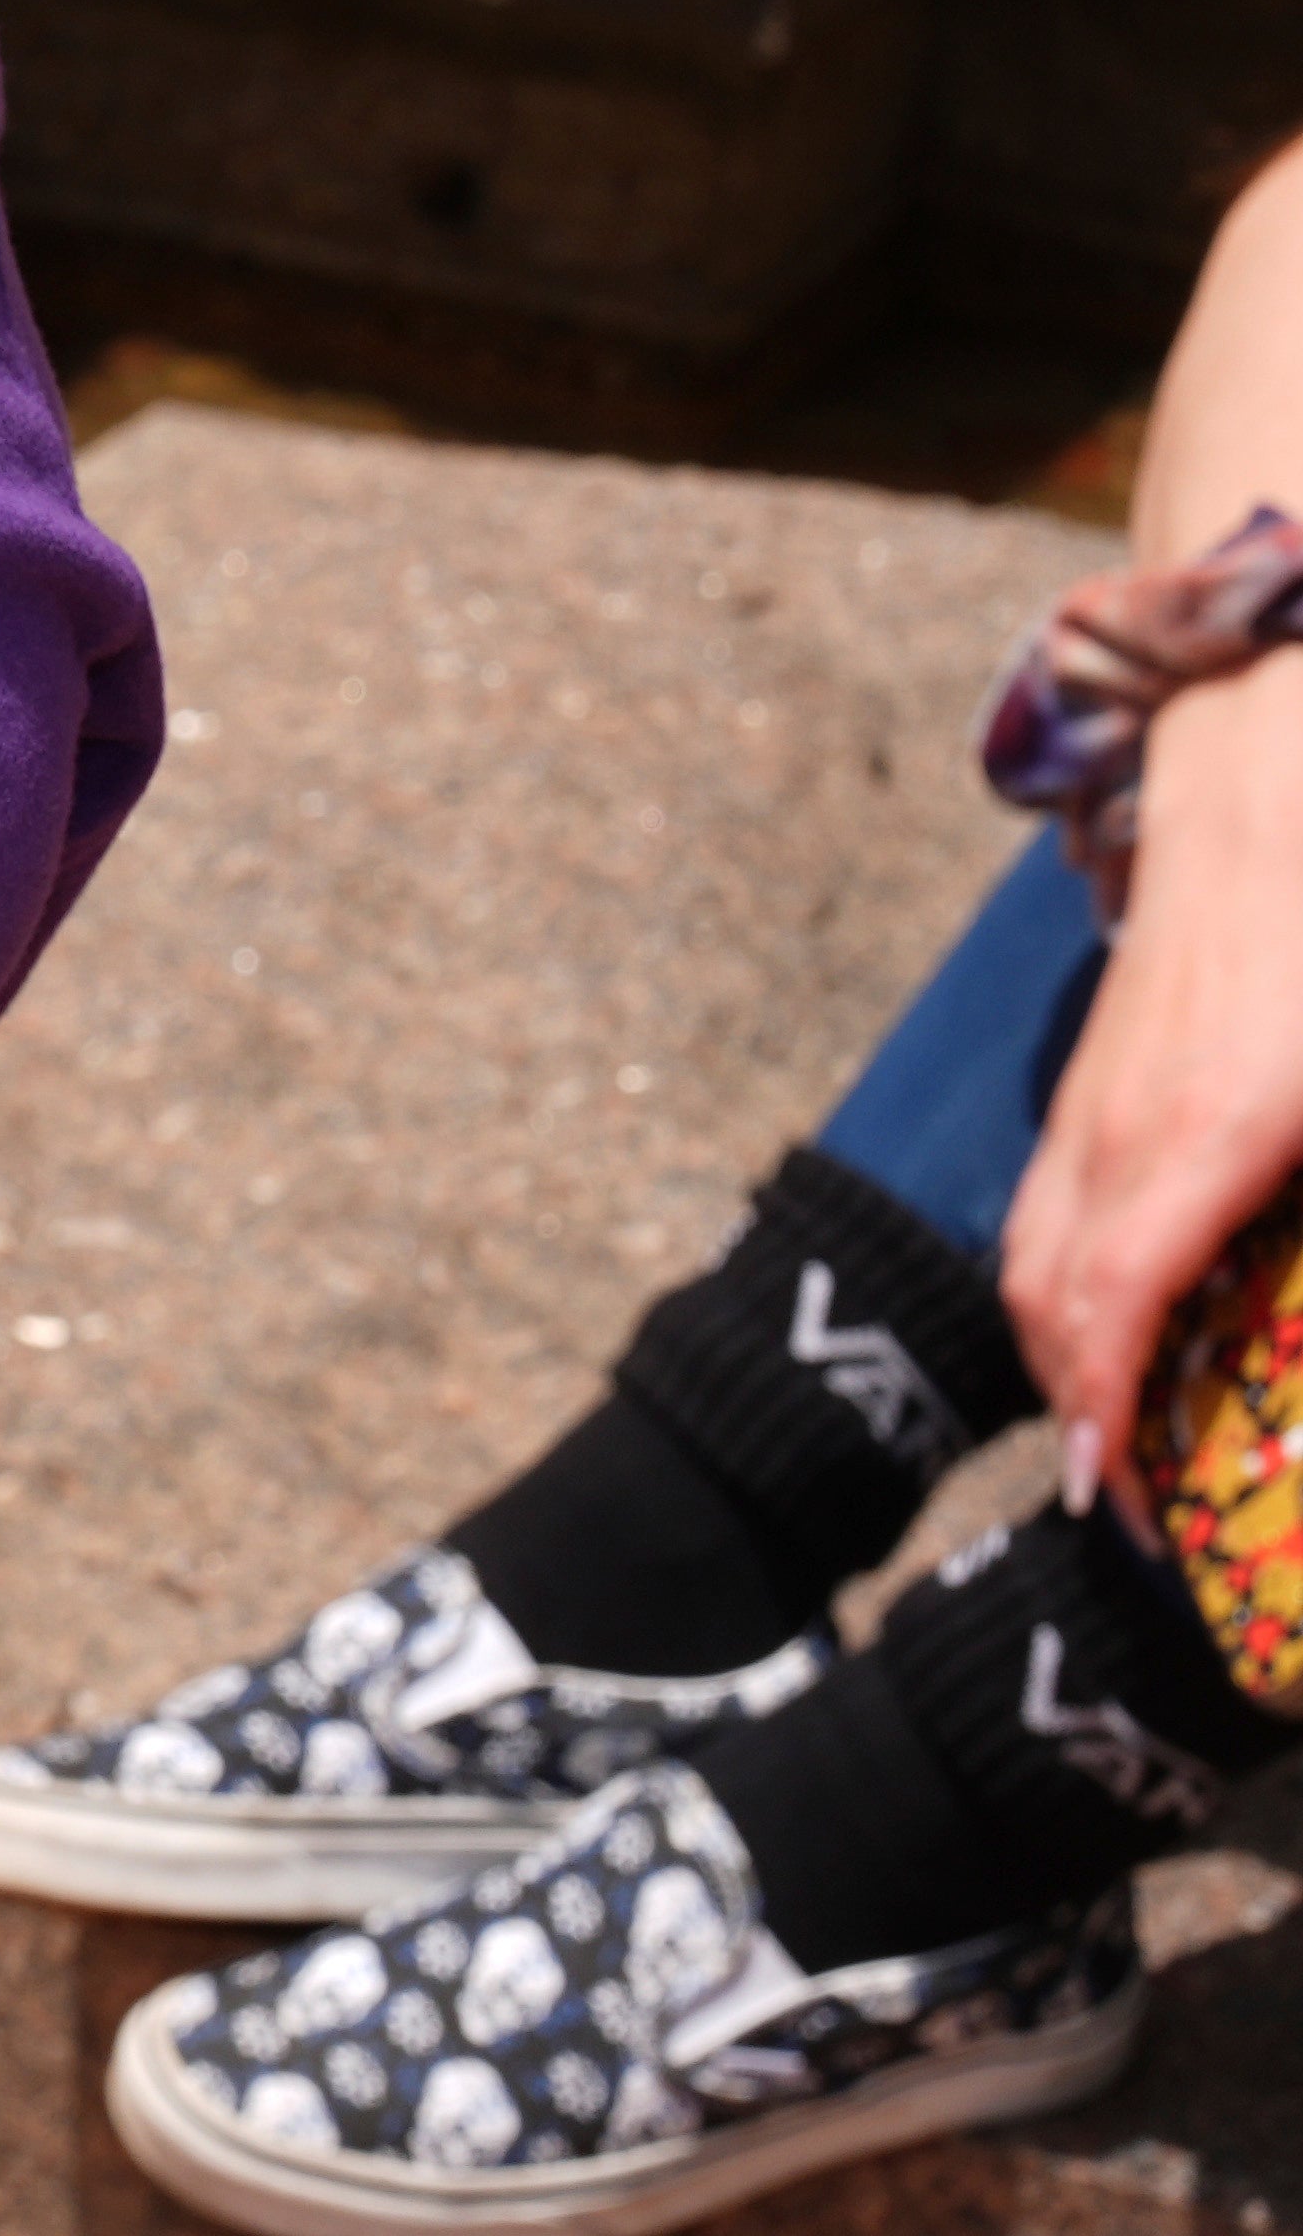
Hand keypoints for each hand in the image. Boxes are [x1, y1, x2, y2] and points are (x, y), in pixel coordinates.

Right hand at [1010, 647, 1302, 1476]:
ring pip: (1031, 1256)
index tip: (1130, 1515)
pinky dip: (1059, 1283)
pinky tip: (1111, 1310)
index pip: (1110, 1315)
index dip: (1109, 1428)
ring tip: (1111, 1428)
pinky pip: (1046, 1206)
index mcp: (1203, 1142)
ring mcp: (1094, 1102)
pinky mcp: (1097, 1077)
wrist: (1269, 786)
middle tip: (1126, 1500)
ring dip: (1058, 1353)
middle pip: (1047, 1303)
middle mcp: (1121, 1134)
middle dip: (1075, 1415)